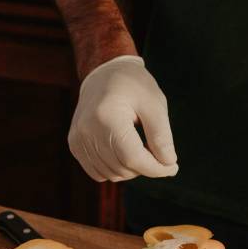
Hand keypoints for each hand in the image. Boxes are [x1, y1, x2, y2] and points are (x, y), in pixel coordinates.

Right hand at [68, 55, 178, 182]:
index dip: (155, 168)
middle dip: (146, 167)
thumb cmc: (133, 86)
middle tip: (159, 152)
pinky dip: (116, 169)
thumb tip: (168, 164)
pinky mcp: (74, 145)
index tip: (173, 167)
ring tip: (141, 148)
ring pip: (111, 174)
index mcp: (106, 117)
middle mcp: (87, 130)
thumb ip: (161, 136)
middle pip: (123, 168)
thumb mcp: (154, 104)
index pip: (133, 158)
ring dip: (131, 169)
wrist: (103, 74)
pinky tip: (125, 153)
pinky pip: (98, 173)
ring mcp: (78, 139)